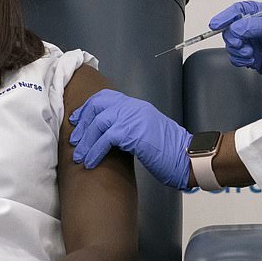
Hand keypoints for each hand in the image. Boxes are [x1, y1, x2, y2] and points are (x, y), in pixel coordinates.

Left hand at [69, 89, 191, 189]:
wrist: (187, 157)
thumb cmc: (170, 152)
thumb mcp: (146, 133)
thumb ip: (129, 129)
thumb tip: (109, 137)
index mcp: (136, 106)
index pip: (105, 98)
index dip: (87, 109)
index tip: (76, 121)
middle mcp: (133, 108)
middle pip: (98, 106)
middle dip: (82, 124)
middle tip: (74, 141)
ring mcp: (133, 118)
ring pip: (99, 123)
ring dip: (86, 141)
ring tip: (80, 157)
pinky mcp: (133, 133)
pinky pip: (105, 138)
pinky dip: (95, 151)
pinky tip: (91, 162)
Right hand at [210, 0, 261, 90]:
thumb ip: (259, 24)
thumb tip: (237, 28)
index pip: (240, 10)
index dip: (226, 16)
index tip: (215, 23)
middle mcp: (261, 28)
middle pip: (233, 28)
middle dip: (232, 36)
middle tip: (241, 43)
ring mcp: (259, 45)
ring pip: (234, 44)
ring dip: (236, 49)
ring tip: (249, 54)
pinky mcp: (259, 60)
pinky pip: (240, 58)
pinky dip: (240, 60)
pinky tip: (251, 61)